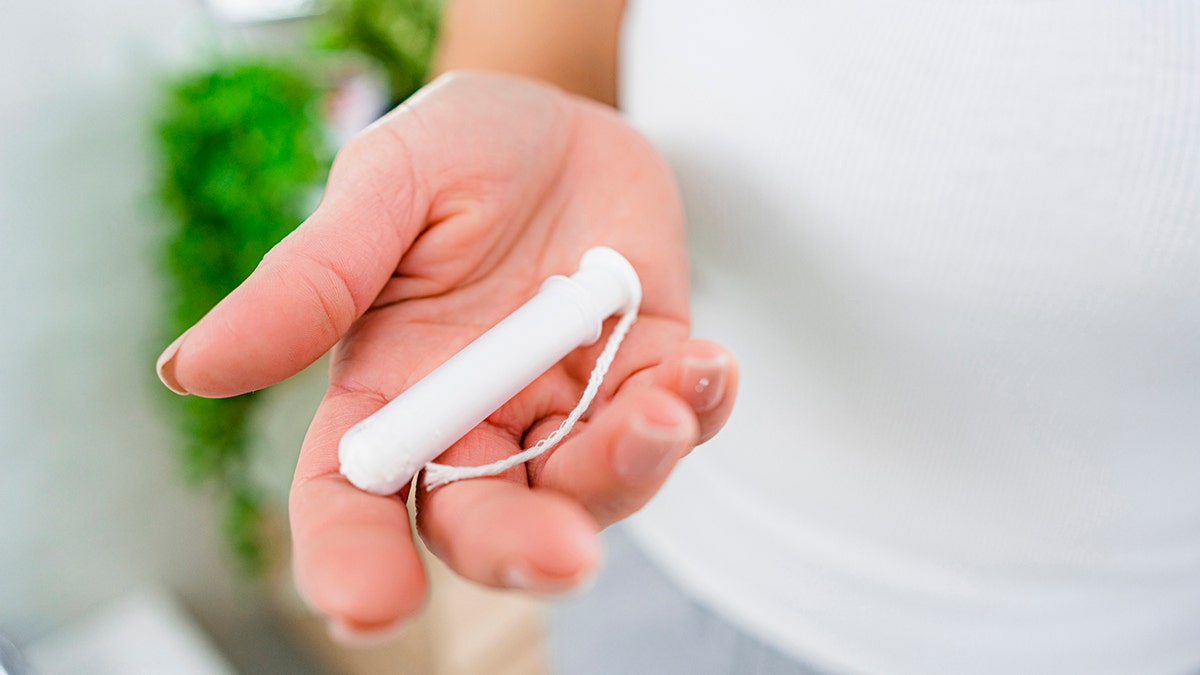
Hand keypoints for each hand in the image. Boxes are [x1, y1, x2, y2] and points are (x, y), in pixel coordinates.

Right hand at [156, 72, 737, 637]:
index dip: (351, 560)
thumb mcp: (384, 188)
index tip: (371, 608)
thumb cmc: (457, 150)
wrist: (562, 118)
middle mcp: (475, 420)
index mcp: (389, 391)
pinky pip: (676, 422)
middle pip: (484, 524)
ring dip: (629, 471)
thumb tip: (190, 370)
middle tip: (562, 557)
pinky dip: (698, 408)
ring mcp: (566, 407)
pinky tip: (706, 367)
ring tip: (661, 412)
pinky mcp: (648, 377)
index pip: (354, 499)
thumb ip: (310, 281)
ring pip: (590, 490)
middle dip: (520, 550)